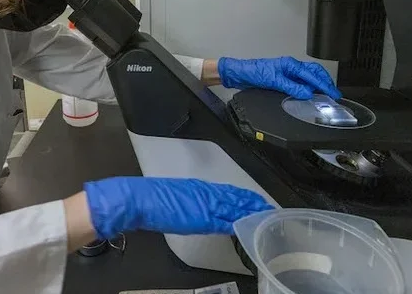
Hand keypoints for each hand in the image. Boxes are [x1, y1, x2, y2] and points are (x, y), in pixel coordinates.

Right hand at [83, 177, 271, 239]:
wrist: (140, 200)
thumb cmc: (152, 200)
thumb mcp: (176, 198)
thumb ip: (191, 201)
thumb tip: (200, 208)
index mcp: (200, 187)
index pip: (229, 192)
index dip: (245, 197)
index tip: (258, 201)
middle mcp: (206, 193)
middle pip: (237, 198)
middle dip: (254, 204)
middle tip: (271, 209)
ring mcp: (206, 204)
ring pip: (236, 207)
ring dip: (252, 211)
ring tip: (267, 215)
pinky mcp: (203, 216)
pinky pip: (226, 219)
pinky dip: (240, 221)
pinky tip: (249, 224)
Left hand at [217, 57, 340, 99]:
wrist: (239, 74)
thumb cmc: (252, 71)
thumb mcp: (273, 81)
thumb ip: (291, 87)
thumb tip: (307, 93)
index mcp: (290, 64)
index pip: (312, 75)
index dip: (324, 85)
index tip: (333, 94)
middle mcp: (290, 67)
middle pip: (314, 73)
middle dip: (326, 82)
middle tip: (334, 94)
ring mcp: (287, 73)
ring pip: (308, 77)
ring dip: (318, 85)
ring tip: (326, 94)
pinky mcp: (283, 79)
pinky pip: (301, 83)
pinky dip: (309, 88)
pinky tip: (310, 94)